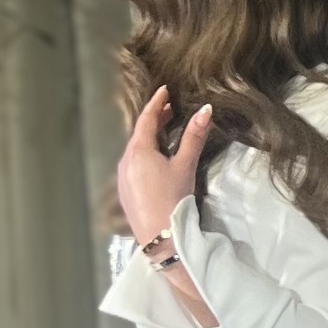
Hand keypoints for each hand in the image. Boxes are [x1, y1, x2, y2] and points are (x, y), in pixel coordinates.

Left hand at [116, 87, 211, 245]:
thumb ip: (194, 137)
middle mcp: (125, 161)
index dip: (157, 103)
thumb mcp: (185, 166)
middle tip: (170, 109)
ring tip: (165, 131)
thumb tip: (205, 110)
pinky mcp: (124, 192)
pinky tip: (156, 159)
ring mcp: (122, 177)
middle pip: (139, 134)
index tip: (165, 90)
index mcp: (138, 151)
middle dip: (154, 119)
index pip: (146, 119)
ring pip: (135, 149)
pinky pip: (133, 163)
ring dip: (149, 137)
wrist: (160, 238)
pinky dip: (144, 153)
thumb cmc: (173, 198)